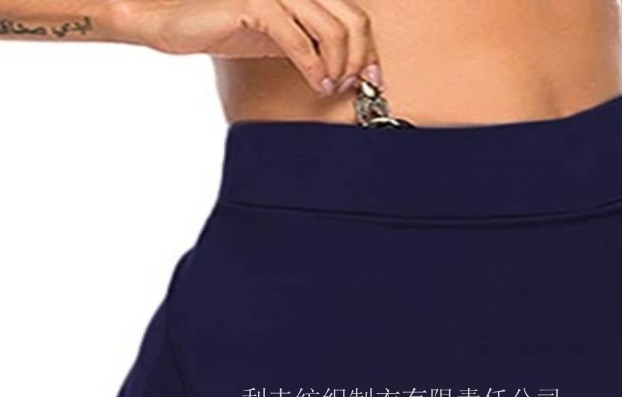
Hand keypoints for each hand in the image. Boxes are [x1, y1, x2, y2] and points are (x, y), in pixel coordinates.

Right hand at [114, 0, 381, 95]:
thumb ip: (311, 44)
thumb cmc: (225, 27)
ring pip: (332, 30)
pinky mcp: (257, 4)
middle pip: (351, 21)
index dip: (369, 49)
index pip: (354, 14)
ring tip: (331, 87)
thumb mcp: (279, 36)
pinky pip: (300, 40)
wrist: (174, 21)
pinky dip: (315, 68)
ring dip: (339, 67)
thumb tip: (347, 69)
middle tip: (353, 86)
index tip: (372, 78)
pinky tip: (316, 84)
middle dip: (359, 60)